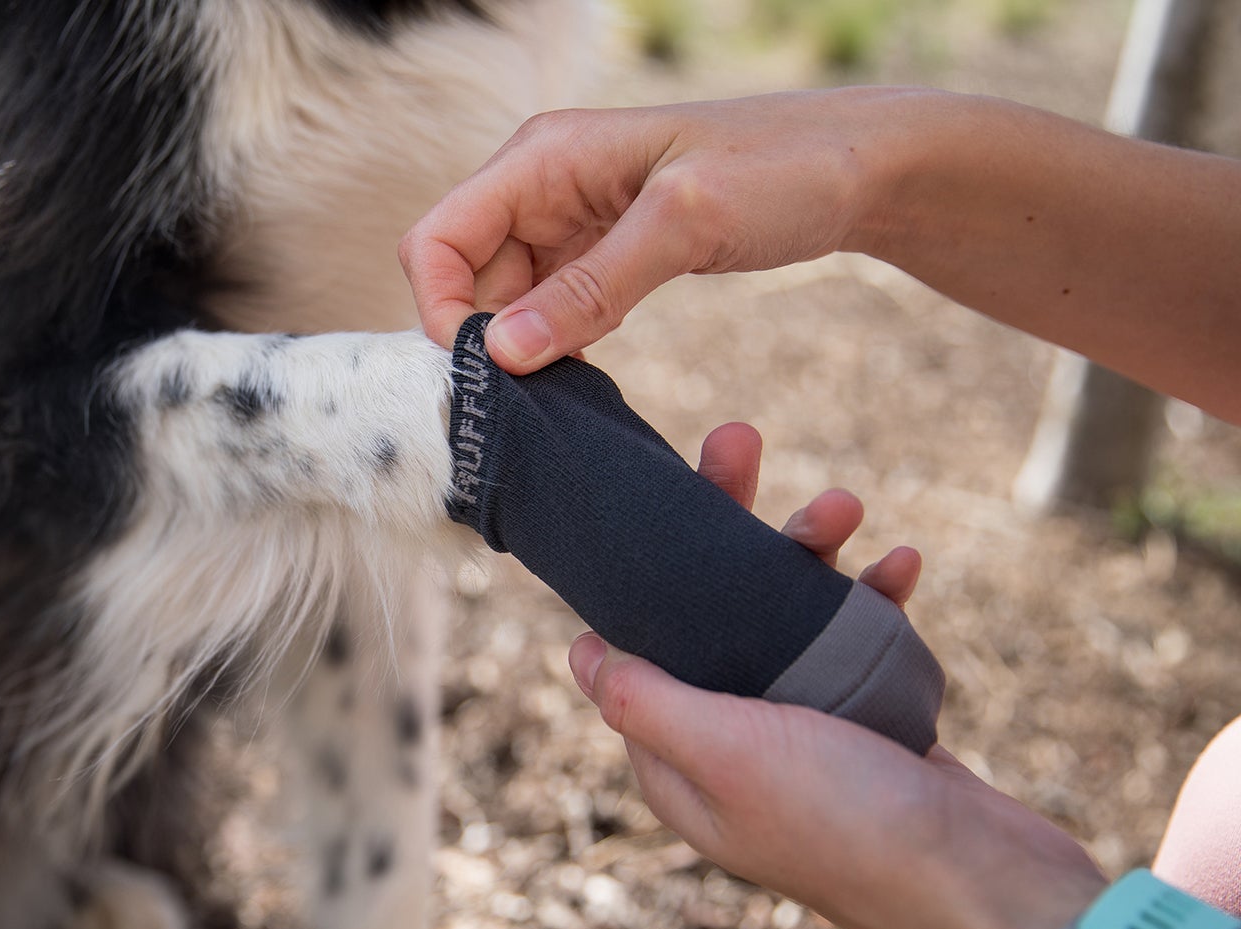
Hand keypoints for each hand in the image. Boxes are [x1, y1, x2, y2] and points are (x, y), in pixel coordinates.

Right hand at [400, 88, 930, 370]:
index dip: (440, 307)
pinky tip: (590, 377)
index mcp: (542, 157)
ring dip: (521, 351)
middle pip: (462, 276)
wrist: (863, 167)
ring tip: (562, 394)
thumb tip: (500, 352)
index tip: (484, 368)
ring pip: (503, 302)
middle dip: (482, 339)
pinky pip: (549, 310)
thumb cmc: (783, 169)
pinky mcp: (601, 256)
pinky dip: (558, 347)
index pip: (436, 238)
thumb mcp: (685, 224)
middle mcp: (541, 187)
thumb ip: (590, 288)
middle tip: (527, 399)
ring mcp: (569, 223)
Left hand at [568, 423, 1105, 928]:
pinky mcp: (870, 723)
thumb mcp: (723, 752)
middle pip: (710, 613)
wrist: (985, 888)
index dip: (645, 566)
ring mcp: (802, 733)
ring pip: (786, 615)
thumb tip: (576, 651)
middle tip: (739, 441)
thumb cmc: (845, 826)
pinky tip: (902, 562)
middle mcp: (730, 744)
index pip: (637, 643)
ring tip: (845, 504)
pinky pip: (857, 640)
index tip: (663, 488)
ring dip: (813, 551)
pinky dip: (874, 597)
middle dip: (731, 526)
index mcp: (676, 759)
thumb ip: (645, 699)